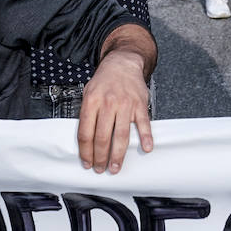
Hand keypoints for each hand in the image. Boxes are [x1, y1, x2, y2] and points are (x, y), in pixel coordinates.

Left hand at [77, 50, 152, 172]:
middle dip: (100, 157)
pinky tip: (145, 148)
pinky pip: (143, 124)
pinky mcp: (140, 104)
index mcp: (92, 101)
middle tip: (100, 168)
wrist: (123, 63)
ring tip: (115, 167)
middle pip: (102, 138)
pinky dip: (145, 137)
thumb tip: (84, 140)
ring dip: (118, 155)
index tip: (87, 162)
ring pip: (121, 135)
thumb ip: (86, 114)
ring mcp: (125, 104)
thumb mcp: (88, 92)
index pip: (85, 133)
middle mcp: (108, 103)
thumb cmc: (105, 80)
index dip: (85, 151)